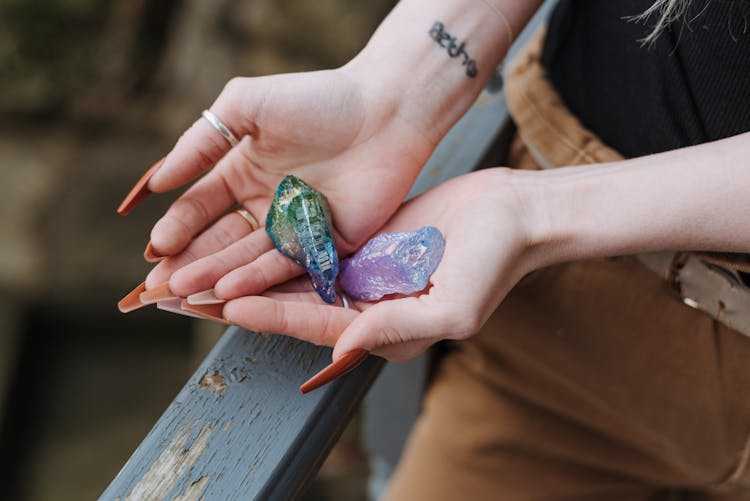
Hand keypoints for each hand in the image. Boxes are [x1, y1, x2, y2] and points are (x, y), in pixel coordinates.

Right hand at [132, 66, 436, 294]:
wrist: (385, 110)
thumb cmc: (317, 99)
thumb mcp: (246, 107)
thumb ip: (200, 143)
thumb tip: (157, 182)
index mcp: (246, 172)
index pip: (202, 208)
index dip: (178, 227)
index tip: (156, 248)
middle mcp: (268, 205)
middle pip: (221, 241)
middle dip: (190, 261)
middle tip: (160, 286)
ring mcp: (297, 228)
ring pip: (249, 259)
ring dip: (216, 275)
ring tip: (185, 290)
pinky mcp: (328, 246)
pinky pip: (289, 267)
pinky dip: (258, 279)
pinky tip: (228, 291)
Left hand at [220, 168, 538, 362]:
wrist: (513, 214)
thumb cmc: (494, 263)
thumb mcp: (452, 307)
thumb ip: (397, 330)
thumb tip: (342, 349)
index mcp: (383, 333)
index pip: (317, 326)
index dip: (272, 315)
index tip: (228, 302)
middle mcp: (365, 309)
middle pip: (295, 306)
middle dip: (245, 299)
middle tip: (193, 292)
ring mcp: (362, 276)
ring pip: (296, 276)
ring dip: (253, 272)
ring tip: (206, 266)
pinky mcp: (363, 245)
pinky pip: (314, 246)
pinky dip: (280, 244)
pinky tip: (247, 233)